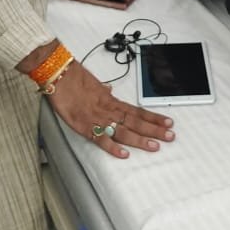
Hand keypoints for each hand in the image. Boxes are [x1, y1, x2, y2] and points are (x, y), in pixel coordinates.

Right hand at [49, 61, 174, 157]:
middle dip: (154, 130)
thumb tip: (110, 91)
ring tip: (155, 146)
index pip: (137, 111)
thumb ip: (103, 91)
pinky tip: (124, 154)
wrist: (59, 75)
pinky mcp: (84, 125)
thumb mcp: (93, 85)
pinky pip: (101, 138)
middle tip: (170, 136)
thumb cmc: (74, 79)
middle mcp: (109, 109)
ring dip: (140, 139)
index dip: (153, 118)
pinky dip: (112, 147)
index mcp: (111, 100)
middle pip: (136, 121)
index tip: (168, 122)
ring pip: (123, 130)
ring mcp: (98, 118)